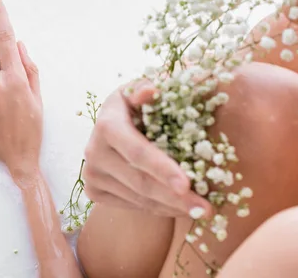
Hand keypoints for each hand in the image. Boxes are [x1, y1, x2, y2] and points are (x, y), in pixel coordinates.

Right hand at [83, 81, 211, 216]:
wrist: (113, 122)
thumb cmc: (138, 104)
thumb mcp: (143, 88)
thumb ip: (149, 87)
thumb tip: (152, 90)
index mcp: (107, 125)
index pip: (138, 152)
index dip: (162, 169)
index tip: (187, 185)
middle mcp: (94, 152)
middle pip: (140, 182)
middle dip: (175, 198)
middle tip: (206, 209)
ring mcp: (91, 174)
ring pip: (138, 198)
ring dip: (171, 206)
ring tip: (199, 210)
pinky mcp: (93, 190)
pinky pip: (132, 206)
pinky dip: (158, 208)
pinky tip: (177, 205)